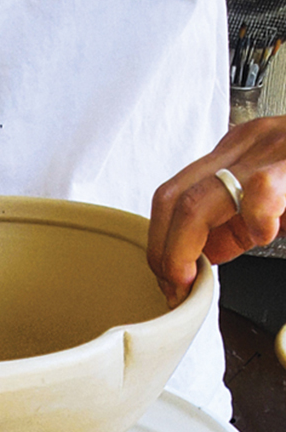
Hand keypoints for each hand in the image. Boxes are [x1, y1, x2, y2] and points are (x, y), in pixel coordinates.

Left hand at [148, 115, 285, 307]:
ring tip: (201, 276)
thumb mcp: (270, 206)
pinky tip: (265, 234)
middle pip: (171, 199)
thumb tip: (201, 257)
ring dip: (187, 249)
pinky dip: (251, 221)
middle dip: (165, 253)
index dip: (160, 244)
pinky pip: (258, 190)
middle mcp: (244, 145)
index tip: (171, 280)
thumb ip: (233, 227)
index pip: (170, 197)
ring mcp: (270, 149)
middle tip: (178, 286)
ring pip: (197, 200)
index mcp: (233, 156)